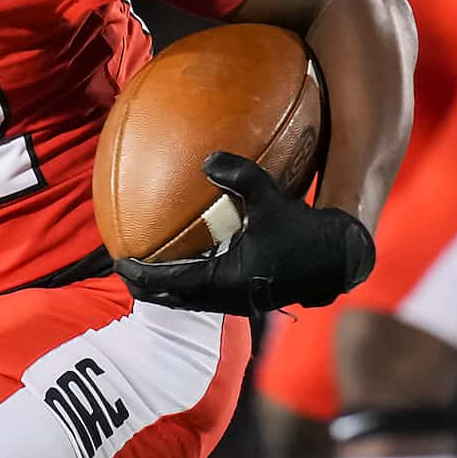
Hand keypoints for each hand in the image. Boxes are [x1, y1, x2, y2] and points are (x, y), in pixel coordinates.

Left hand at [114, 152, 374, 316]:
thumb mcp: (272, 200)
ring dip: (165, 287)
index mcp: (224, 281)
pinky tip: (185, 263)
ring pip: (189, 299)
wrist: (338, 259)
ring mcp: (237, 300)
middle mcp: (226, 297)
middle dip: (145, 285)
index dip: (141, 275)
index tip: (118, 263)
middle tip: (122, 268)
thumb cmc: (305, 231)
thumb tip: (208, 158)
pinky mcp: (248, 295)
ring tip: (146, 270)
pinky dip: (186, 282)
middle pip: (172, 299)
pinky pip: (205, 293)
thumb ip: (241, 177)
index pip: (169, 283)